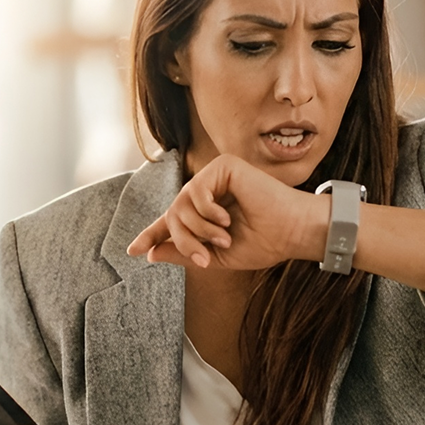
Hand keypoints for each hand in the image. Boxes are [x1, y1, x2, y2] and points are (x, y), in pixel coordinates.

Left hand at [126, 153, 322, 270]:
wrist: (292, 232)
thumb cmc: (264, 243)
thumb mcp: (217, 255)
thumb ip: (184, 252)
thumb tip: (151, 252)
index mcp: (208, 212)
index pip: (173, 221)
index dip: (152, 234)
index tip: (133, 251)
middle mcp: (209, 192)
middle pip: (173, 214)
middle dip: (183, 240)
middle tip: (204, 258)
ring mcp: (215, 176)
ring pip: (180, 205)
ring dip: (198, 229)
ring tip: (223, 238)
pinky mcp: (224, 166)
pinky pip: (195, 191)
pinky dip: (206, 210)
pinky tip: (226, 218)